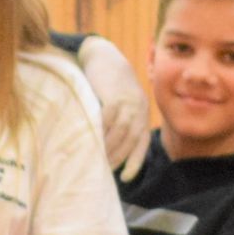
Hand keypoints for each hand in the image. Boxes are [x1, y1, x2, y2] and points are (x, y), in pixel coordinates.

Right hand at [77, 34, 151, 181]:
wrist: (103, 56)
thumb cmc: (108, 83)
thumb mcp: (120, 102)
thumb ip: (119, 121)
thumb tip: (106, 147)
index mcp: (142, 113)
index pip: (141, 142)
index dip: (135, 162)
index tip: (125, 178)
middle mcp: (139, 109)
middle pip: (131, 139)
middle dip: (119, 157)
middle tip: (103, 169)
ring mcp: (128, 102)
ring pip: (121, 131)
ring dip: (109, 147)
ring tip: (96, 159)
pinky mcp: (115, 95)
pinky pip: (109, 118)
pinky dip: (101, 131)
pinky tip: (91, 139)